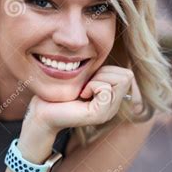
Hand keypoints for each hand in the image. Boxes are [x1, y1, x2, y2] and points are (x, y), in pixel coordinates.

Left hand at [18, 66, 134, 162]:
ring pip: (120, 81)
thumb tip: (108, 56)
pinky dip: (93, 86)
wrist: (43, 110)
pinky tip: (81, 95)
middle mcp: (113, 107)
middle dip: (105, 73)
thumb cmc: (59, 92)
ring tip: (84, 89)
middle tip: (87, 83)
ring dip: (98, 79)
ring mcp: (108, 112)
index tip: (89, 78)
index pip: (127, 74)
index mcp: (111, 98)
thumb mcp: (84, 78)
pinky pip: (106, 90)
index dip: (107, 70)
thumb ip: (99, 72)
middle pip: (127, 76)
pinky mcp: (99, 115)